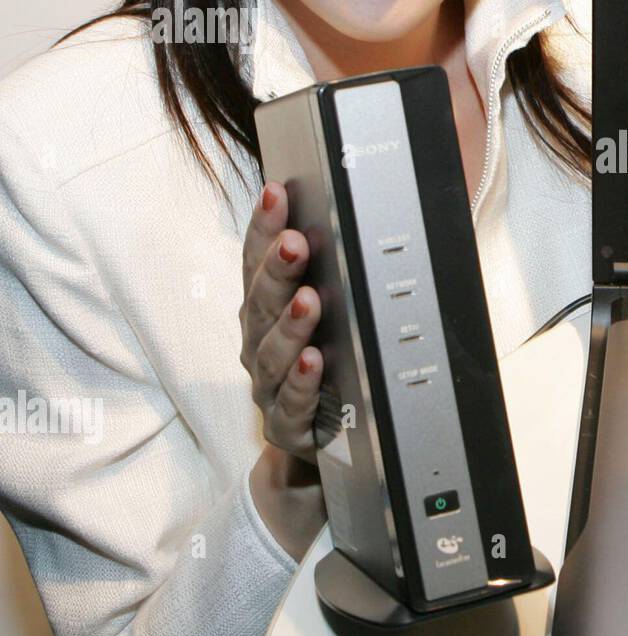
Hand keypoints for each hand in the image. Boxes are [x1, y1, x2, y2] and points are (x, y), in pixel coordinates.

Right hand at [239, 181, 322, 464]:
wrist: (327, 442)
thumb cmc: (330, 365)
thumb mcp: (332, 313)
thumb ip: (333, 270)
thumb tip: (361, 209)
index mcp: (265, 310)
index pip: (257, 262)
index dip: (263, 227)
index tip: (276, 193)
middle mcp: (259, 344)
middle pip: (260, 303)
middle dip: (277, 270)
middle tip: (296, 244)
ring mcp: (270, 386)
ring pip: (272, 353)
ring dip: (290, 324)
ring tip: (309, 301)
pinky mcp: (287, 426)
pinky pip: (292, 404)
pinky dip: (303, 383)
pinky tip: (314, 361)